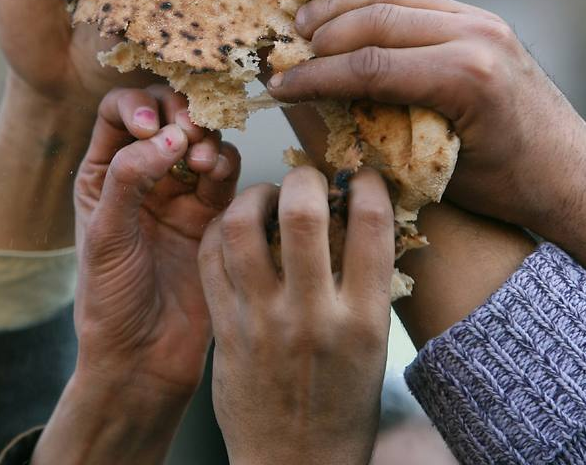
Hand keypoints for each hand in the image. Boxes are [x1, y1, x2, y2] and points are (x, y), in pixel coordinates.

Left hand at [72, 85, 239, 397]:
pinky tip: (216, 176)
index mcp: (103, 173)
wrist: (145, 356)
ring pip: (200, 140)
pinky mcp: (213, 214)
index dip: (138, 105)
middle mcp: (142, 175)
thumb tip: (168, 137)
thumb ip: (130, 179)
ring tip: (201, 163)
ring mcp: (180, 193)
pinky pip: (225, 173)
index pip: (118, 111)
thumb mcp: (106, 235)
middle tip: (188, 132)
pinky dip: (225, 164)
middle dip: (179, 113)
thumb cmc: (111, 300)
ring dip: (204, 139)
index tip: (151, 127)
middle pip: (165, 114)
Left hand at [199, 167, 393, 464]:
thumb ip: (364, 287)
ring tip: (264, 196)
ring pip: (242, 228)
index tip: (361, 177)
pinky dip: (221, 230)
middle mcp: (313, 315)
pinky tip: (234, 228)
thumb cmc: (341, 408)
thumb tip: (358, 221)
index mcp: (363, 319)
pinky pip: (212, 260)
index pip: (373, 224)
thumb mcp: (373, 348)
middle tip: (306, 179)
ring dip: (254, 196)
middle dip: (304, 178)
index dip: (368, 184)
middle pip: (303, 214)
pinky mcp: (225, 331)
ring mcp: (263, 322)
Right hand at [267, 0, 585, 316]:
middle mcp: (475, 35)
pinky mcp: (479, 18)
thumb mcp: (439, 171)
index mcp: (467, 77)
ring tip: (300, 21)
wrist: (571, 174)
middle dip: (321, 35)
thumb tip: (318, 113)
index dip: (316, 76)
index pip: (370, 66)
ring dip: (340, 4)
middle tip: (283, 53)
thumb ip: (383, 133)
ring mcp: (480, 19)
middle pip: (376, 20)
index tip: (278, 86)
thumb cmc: (507, 187)